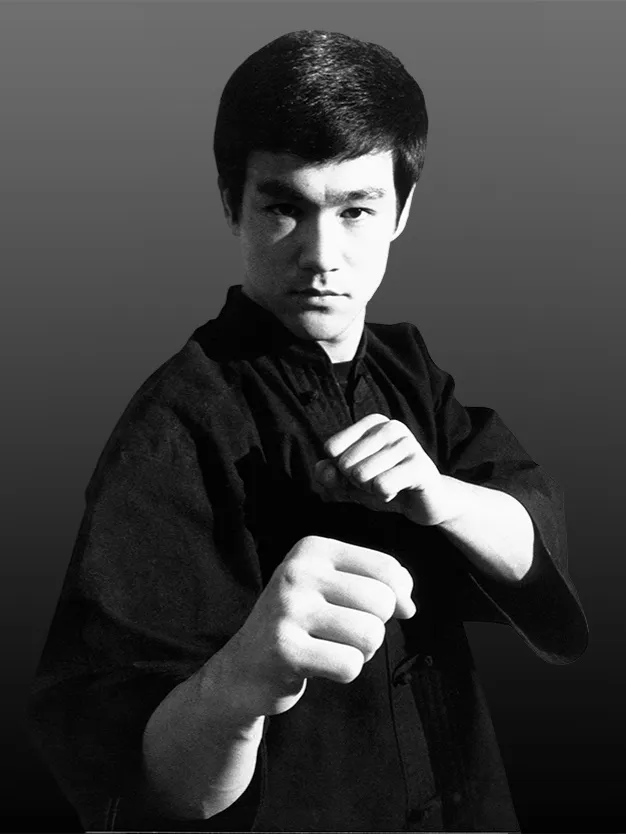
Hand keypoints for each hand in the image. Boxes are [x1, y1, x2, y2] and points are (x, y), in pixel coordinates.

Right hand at [214, 536, 414, 718]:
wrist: (245, 667)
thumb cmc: (302, 624)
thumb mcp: (333, 588)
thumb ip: (378, 586)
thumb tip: (409, 607)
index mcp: (312, 549)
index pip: (386, 569)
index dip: (397, 598)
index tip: (376, 613)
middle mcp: (298, 571)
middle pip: (382, 602)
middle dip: (374, 627)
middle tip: (343, 634)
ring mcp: (288, 609)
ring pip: (370, 634)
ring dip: (361, 652)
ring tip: (331, 647)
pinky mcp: (285, 649)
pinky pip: (349, 665)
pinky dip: (343, 673)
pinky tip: (317, 665)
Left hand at [315, 413, 450, 525]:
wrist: (424, 503)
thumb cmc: (384, 485)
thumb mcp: (349, 482)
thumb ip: (328, 475)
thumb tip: (323, 470)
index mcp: (372, 422)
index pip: (332, 448)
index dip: (341, 470)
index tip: (363, 471)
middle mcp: (390, 426)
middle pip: (345, 462)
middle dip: (356, 482)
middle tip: (378, 481)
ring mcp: (407, 443)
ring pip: (361, 475)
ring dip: (370, 490)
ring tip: (389, 486)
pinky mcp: (420, 465)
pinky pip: (381, 486)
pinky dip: (384, 496)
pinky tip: (399, 491)